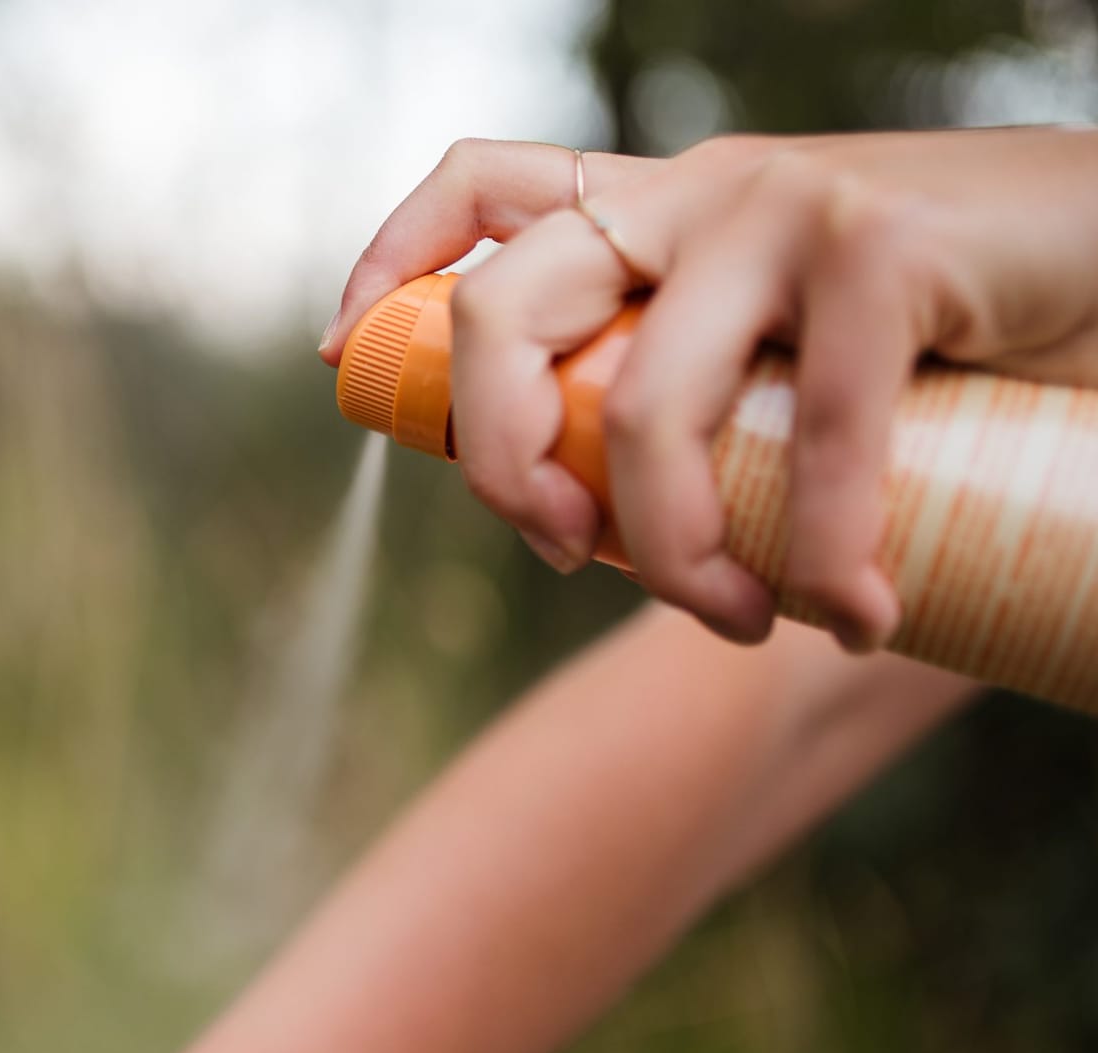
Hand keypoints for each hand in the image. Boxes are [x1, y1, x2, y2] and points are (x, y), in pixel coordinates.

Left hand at [321, 129, 1097, 649]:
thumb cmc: (945, 329)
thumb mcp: (786, 341)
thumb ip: (701, 383)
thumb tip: (608, 516)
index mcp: (655, 210)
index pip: (479, 190)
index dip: (387, 265)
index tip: (341, 360)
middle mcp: (694, 195)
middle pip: (501, 308)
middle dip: (497, 461)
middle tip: (563, 556)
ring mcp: (779, 209)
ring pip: (642, 407)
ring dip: (673, 559)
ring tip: (748, 626)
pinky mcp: (878, 248)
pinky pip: (814, 437)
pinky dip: (825, 556)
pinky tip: (857, 614)